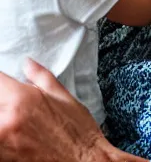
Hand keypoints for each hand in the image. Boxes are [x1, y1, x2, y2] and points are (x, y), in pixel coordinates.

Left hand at [0, 59, 142, 161]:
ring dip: (3, 116)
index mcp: (21, 100)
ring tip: (20, 122)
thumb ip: (41, 76)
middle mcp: (5, 121)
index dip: (1, 79)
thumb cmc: (78, 131)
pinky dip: (4, 134)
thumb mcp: (64, 96)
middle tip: (17, 104)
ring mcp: (0, 143)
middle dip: (4, 98)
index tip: (6, 82)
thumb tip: (27, 63)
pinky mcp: (2, 159)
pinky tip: (16, 135)